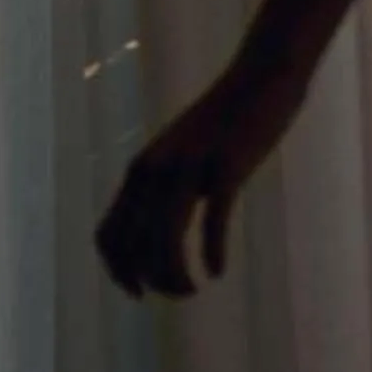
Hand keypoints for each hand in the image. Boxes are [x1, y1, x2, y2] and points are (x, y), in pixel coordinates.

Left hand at [95, 56, 307, 298]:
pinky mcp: (227, 168)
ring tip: (193, 289)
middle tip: (178, 295)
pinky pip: (212, 224)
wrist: (263, 76)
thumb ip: (166, 183)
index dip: (117, 272)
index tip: (139, 293)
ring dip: (176, 277)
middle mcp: (157, 170)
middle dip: (151, 281)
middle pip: (136, 247)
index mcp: (141, 169)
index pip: (108, 236)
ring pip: (167, 243)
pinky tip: (218, 271)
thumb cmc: (226, 118)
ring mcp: (191, 168)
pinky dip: (211, 254)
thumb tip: (158, 229)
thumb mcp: (182, 152)